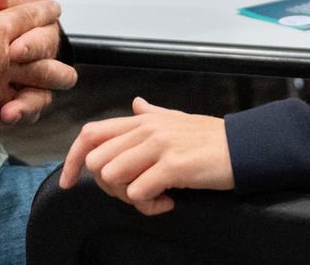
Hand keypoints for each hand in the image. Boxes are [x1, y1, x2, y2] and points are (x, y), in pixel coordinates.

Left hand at [0, 0, 78, 142]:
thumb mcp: (4, 1)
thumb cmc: (4, 14)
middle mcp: (40, 64)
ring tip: (4, 116)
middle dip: (35, 83)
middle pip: (50, 77)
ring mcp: (24, 87)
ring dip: (20, 109)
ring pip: (32, 102)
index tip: (14, 50)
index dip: (31, 46)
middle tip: (15, 87)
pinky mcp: (4, 105)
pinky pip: (1, 119)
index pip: (44, 40)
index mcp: (42, 35)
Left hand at [60, 97, 232, 214]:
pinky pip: (138, 193)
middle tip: (135, 191)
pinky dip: (150, 206)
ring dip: (130, 197)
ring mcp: (160, 146)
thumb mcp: (176, 120)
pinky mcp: (173, 165)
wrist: (241, 147)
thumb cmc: (209, 138)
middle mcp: (147, 129)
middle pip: (98, 161)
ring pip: (113, 177)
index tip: (68, 181)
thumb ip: (152, 113)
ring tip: (155, 196)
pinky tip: (169, 200)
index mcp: (143, 121)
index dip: (72, 159)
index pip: (91, 134)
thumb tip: (135, 104)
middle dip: (109, 187)